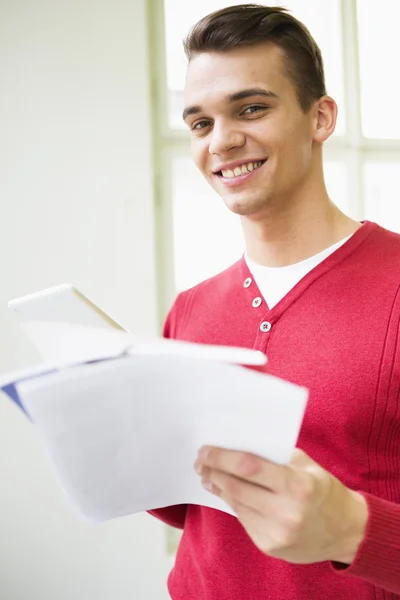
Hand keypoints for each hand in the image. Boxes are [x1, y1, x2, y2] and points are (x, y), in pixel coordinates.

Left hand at [194, 447, 367, 564]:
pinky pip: (244, 519)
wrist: (345, 530)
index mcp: (298, 485)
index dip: (222, 458)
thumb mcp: (306, 465)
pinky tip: (224, 492)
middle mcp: (287, 511)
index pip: (249, 467)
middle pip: (237, 487)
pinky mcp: (270, 546)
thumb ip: (275, 455)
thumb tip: (238, 443)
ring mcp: (278, 533)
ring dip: (218, 487)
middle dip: (214, 472)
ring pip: (236, 504)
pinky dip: (232, 503)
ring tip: (207, 475)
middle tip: (200, 461)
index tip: (205, 450)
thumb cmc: (322, 489)